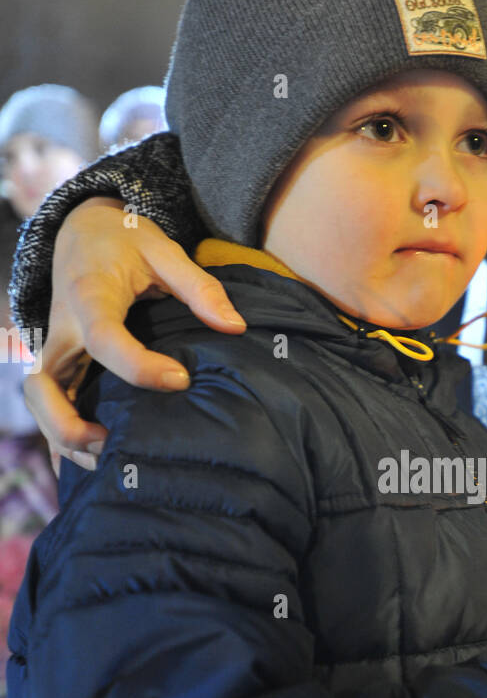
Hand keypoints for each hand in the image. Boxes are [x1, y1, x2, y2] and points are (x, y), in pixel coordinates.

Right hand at [22, 197, 246, 475]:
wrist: (82, 232)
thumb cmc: (125, 241)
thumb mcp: (163, 249)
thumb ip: (200, 287)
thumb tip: (235, 327)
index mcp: (88, 297)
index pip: (105, 338)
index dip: (139, 366)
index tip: (181, 380)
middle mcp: (62, 330)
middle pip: (45, 386)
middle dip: (70, 423)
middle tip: (115, 442)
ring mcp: (55, 351)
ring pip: (41, 405)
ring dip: (63, 439)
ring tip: (111, 460)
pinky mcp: (58, 366)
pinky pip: (50, 408)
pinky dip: (62, 439)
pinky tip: (96, 465)